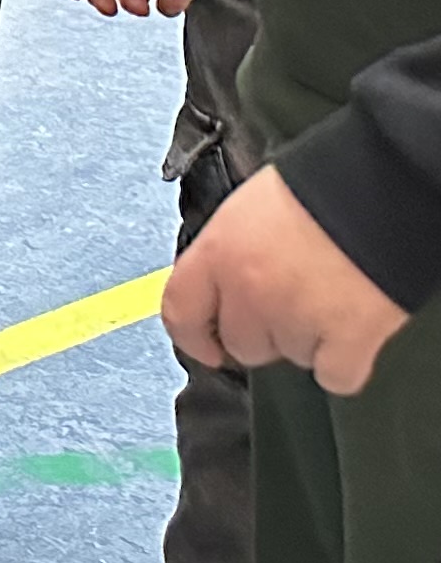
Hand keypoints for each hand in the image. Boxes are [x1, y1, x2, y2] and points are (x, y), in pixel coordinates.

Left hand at [166, 165, 413, 395]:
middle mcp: (250, 291)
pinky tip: (350, 334)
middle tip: (291, 306)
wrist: (381, 186)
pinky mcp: (349, 338)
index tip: (206, 347)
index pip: (180, 311)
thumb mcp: (247, 210)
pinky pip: (334, 376)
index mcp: (218, 252)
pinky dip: (342, 363)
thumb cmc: (315, 190)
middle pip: (241, 344)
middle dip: (263, 333)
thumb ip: (228, 253)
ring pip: (291, 357)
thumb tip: (221, 286)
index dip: (193, 337)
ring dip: (307, 341)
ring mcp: (298, 317)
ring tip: (327, 300)